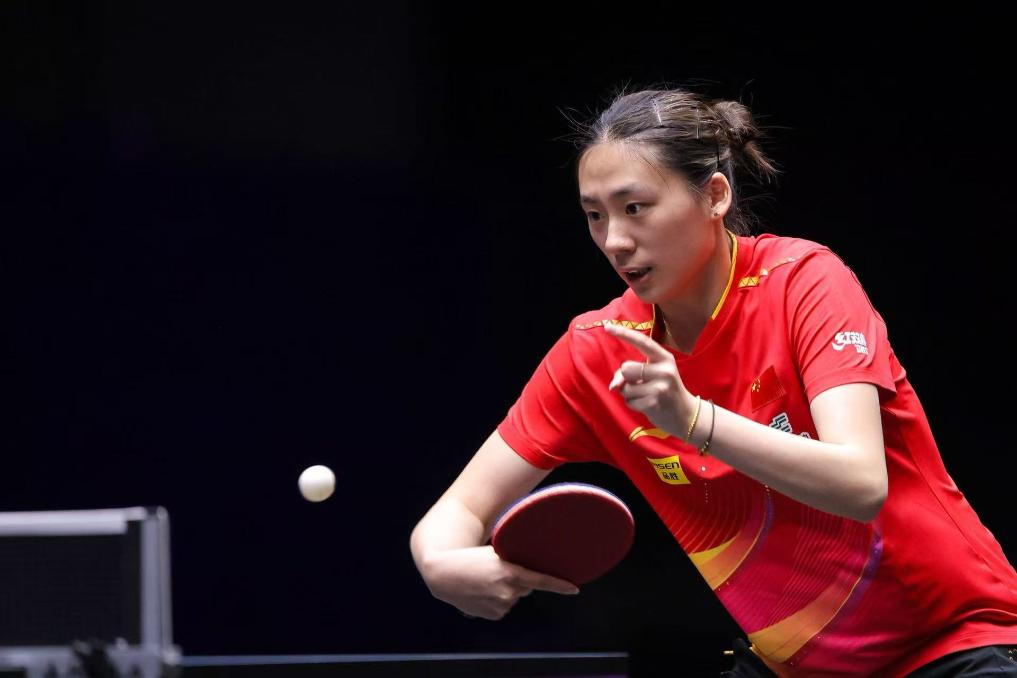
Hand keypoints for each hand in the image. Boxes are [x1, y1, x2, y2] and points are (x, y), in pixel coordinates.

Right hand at [421, 545, 579, 619]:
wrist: (441, 572)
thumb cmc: (468, 556)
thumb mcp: (492, 552)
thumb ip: (512, 561)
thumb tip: (530, 571)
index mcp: (509, 573)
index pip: (541, 581)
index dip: (560, 585)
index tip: (575, 589)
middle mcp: (507, 592)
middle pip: (526, 586)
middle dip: (518, 579)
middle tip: (498, 570)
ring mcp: (500, 605)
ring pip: (515, 596)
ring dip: (506, 589)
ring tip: (485, 580)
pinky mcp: (492, 614)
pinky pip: (504, 606)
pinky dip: (497, 600)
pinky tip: (482, 591)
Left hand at [604, 322, 695, 436]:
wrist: (685, 414)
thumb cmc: (664, 390)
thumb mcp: (652, 375)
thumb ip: (630, 373)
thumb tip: (613, 387)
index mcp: (664, 358)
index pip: (642, 342)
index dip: (624, 333)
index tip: (607, 326)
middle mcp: (664, 370)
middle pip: (625, 368)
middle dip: (626, 378)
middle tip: (640, 384)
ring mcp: (660, 387)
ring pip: (625, 387)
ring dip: (629, 393)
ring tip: (645, 395)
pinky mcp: (654, 403)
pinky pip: (629, 401)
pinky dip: (633, 404)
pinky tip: (647, 405)